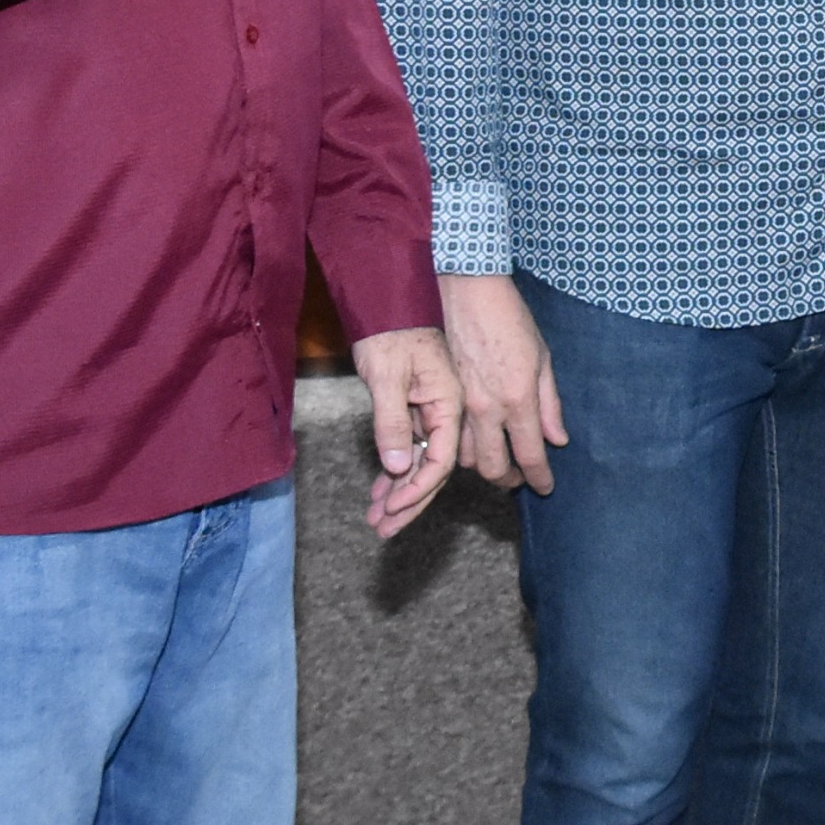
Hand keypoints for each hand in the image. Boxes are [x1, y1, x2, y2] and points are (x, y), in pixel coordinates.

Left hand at [349, 325, 461, 538]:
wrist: (390, 295)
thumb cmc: (391, 330)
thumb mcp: (387, 376)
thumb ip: (394, 422)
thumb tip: (400, 468)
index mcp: (450, 404)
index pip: (439, 462)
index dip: (416, 491)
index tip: (393, 511)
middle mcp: (448, 412)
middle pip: (433, 470)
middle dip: (407, 503)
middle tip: (382, 529)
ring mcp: (435, 410)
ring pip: (421, 462)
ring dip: (398, 491)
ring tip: (375, 517)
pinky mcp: (420, 407)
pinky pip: (412, 447)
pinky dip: (394, 470)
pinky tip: (379, 489)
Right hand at [439, 272, 567, 493]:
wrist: (467, 291)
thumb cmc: (510, 320)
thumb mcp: (542, 358)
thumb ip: (549, 404)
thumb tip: (558, 439)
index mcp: (517, 398)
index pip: (530, 455)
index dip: (540, 478)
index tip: (546, 488)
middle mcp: (486, 408)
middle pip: (493, 468)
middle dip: (508, 480)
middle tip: (519, 478)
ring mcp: (459, 403)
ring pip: (466, 457)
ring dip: (484, 465)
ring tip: (499, 459)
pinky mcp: (440, 396)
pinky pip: (449, 436)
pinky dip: (462, 447)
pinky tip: (475, 440)